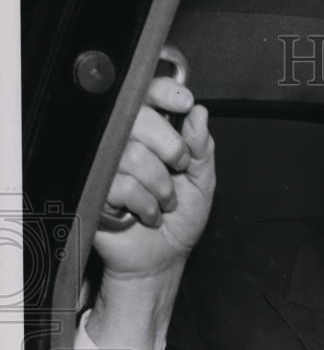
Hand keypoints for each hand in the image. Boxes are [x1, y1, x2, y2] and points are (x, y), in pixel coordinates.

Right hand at [93, 76, 215, 278]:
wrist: (162, 258)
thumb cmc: (180, 220)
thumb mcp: (202, 182)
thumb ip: (202, 148)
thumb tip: (199, 114)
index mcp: (151, 133)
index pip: (147, 94)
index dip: (164, 92)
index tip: (183, 101)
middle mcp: (125, 142)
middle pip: (138, 118)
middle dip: (171, 148)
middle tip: (178, 170)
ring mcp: (107, 163)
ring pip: (134, 155)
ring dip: (161, 186)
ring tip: (164, 201)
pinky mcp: (95, 188)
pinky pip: (122, 184)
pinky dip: (145, 204)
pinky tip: (147, 213)